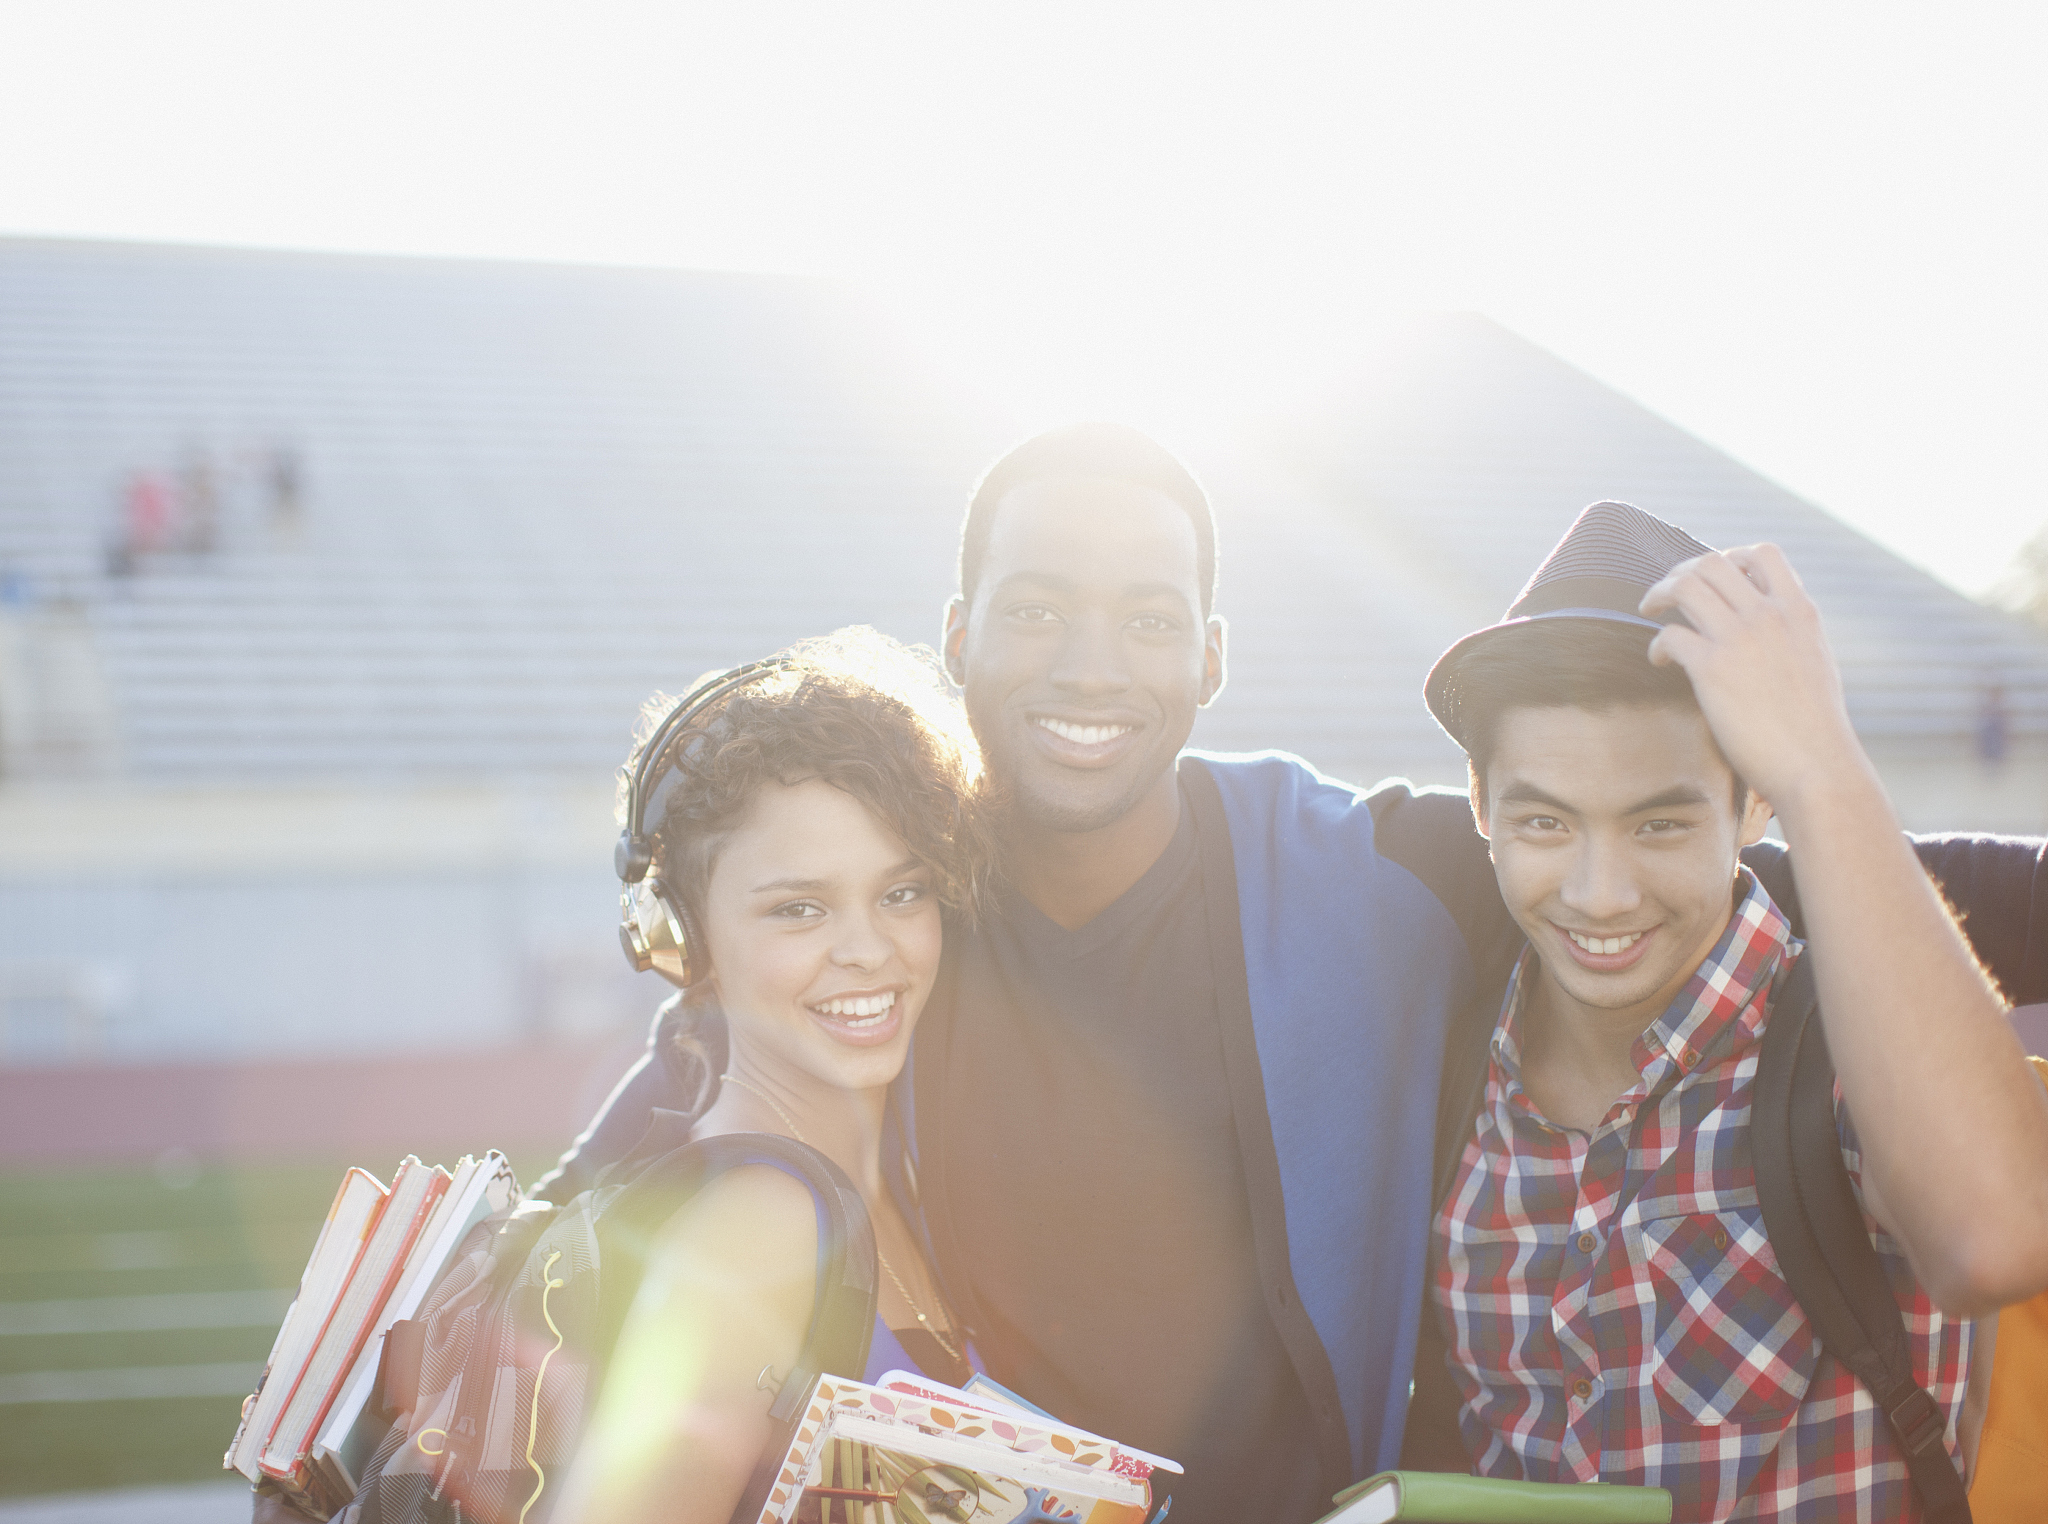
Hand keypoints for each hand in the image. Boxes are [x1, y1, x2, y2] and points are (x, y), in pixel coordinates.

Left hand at [1639, 543, 1870, 820]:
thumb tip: (1770, 630)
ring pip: (1685, 585)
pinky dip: (1657, 644)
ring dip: (1659, 593)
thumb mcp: (1815, 662)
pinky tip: (1660, 660)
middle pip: (1713, 562)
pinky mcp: (1713, 669)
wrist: (1818, 765)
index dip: (1729, 558)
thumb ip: (1791, 635)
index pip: (1763, 554)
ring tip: (1649, 610)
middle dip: (1682, 570)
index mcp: (1799, 611)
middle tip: (1667, 593)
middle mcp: (1770, 615)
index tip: (1712, 580)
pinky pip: (1669, 634)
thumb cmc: (1816, 727)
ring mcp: (1741, 638)